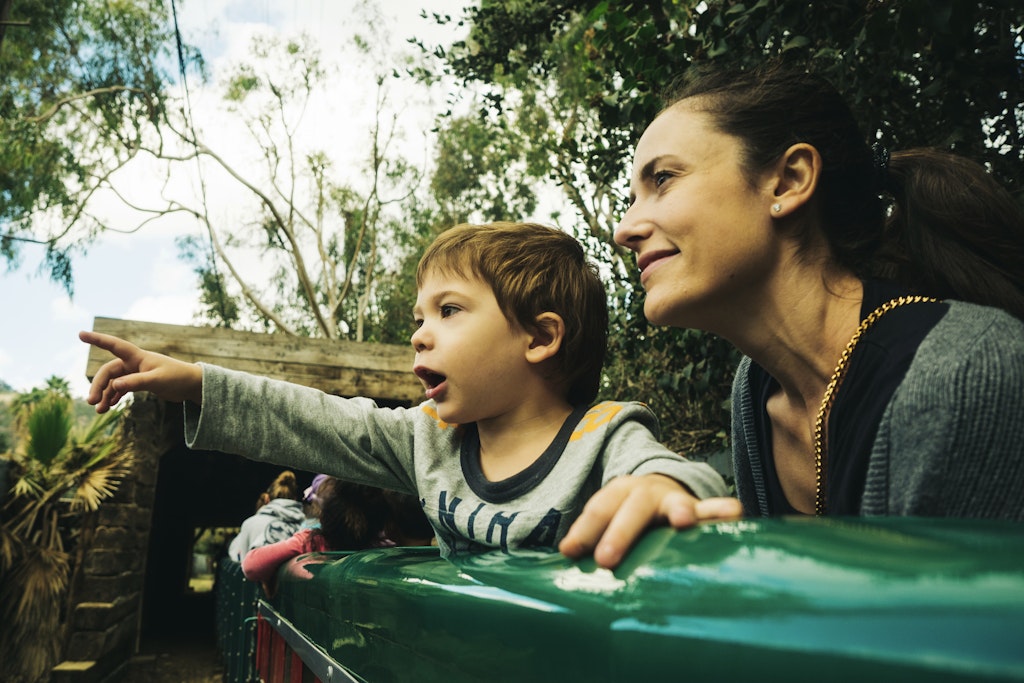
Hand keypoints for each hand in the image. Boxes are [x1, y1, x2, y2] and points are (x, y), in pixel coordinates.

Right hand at [79, 330, 202, 411]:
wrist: (191, 385)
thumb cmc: (177, 378)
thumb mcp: (156, 380)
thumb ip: (135, 382)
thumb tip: (114, 386)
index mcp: (137, 357)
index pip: (114, 345)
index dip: (97, 339)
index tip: (80, 334)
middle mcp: (134, 363)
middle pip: (109, 371)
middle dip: (98, 386)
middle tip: (92, 402)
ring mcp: (135, 372)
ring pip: (113, 382)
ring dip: (105, 394)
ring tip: (99, 410)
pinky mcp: (139, 382)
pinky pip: (121, 388)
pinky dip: (114, 397)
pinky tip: (108, 407)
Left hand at [558, 473, 742, 568]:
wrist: (661, 488)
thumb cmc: (626, 516)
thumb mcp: (607, 518)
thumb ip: (588, 536)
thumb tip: (565, 554)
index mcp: (618, 493)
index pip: (598, 510)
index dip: (583, 530)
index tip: (570, 552)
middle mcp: (646, 493)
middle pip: (631, 509)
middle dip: (620, 532)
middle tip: (607, 560)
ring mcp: (674, 500)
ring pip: (676, 504)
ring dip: (680, 511)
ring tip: (685, 522)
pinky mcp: (700, 510)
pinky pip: (714, 510)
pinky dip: (723, 511)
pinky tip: (735, 514)